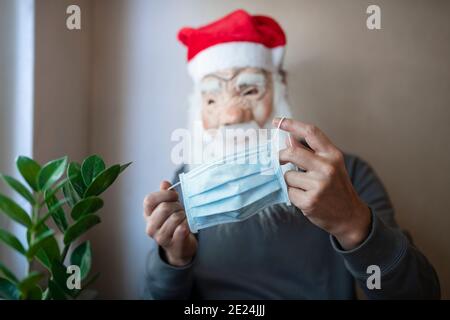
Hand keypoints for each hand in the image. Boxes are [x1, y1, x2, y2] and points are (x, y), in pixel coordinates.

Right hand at [143, 181, 197, 265]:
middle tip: (181, 210)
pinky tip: (186, 226)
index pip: (149, 200)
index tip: (174, 195)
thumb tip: (164, 183)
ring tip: (184, 218)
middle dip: (177, 206)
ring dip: (184, 216)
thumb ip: (167, 194)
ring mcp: (160, 237)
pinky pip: (181, 229)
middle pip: (164, 208)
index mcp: (147, 215)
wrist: (180, 247)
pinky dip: (186, 225)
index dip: (164, 194)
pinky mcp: (172, 244)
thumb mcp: (170, 206)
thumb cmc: (174, 223)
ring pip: (175, 218)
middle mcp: (150, 227)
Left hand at [274, 118, 370, 249]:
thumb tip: (288, 139)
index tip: (277, 121)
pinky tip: (305, 198)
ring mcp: (319, 185)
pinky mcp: (310, 201)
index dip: (291, 124)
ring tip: (305, 188)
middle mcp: (327, 167)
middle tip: (279, 160)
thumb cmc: (336, 188)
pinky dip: (293, 195)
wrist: (349, 216)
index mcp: (333, 155)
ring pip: (288, 175)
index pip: (311, 132)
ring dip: (290, 181)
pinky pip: (289, 192)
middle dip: (281, 156)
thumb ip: (309, 152)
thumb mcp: (329, 165)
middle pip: (292, 153)